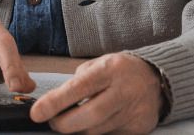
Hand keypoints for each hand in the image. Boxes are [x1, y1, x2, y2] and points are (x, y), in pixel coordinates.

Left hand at [29, 52, 162, 133]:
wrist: (156, 78)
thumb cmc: (119, 70)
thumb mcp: (97, 64)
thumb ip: (78, 82)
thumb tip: (54, 103)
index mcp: (109, 70)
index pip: (78, 88)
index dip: (55, 102)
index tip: (36, 113)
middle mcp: (123, 91)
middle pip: (89, 116)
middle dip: (64, 124)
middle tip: (52, 122)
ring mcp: (133, 111)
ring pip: (97, 131)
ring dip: (78, 129)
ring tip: (72, 121)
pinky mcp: (139, 128)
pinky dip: (96, 132)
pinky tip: (93, 123)